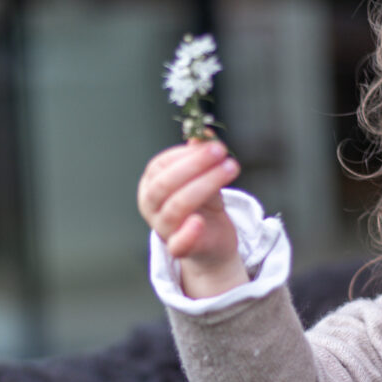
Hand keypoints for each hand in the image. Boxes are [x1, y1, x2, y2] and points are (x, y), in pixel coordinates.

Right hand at [138, 139, 248, 296]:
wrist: (212, 241)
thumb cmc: (203, 205)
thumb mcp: (204, 176)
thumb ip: (201, 156)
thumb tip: (204, 132)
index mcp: (151, 184)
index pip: (161, 165)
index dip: (187, 153)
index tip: (213, 144)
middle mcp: (151, 206)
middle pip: (165, 184)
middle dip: (195, 165)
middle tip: (220, 152)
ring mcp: (162, 228)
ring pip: (176, 207)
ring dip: (205, 185)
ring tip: (230, 169)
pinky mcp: (179, 249)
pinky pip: (178, 244)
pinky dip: (187, 234)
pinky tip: (200, 222)